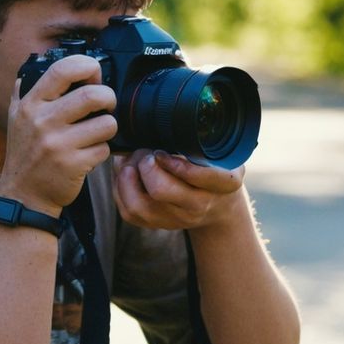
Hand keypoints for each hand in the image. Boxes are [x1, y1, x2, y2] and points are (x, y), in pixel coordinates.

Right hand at [0, 55, 117, 217]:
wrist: (23, 195)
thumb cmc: (25, 153)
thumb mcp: (16, 118)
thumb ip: (25, 91)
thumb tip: (36, 64)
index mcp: (31, 104)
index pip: (62, 70)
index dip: (87, 66)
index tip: (94, 74)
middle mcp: (43, 122)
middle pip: (92, 95)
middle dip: (109, 97)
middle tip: (107, 105)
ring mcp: (58, 144)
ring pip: (106, 123)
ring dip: (109, 127)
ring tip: (98, 132)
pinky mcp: (73, 165)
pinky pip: (104, 149)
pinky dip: (102, 150)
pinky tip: (90, 153)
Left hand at [111, 148, 245, 230]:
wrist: (217, 207)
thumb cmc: (216, 168)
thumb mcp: (223, 151)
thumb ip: (207, 138)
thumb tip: (170, 118)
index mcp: (222, 185)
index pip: (199, 176)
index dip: (174, 161)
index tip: (163, 150)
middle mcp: (198, 206)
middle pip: (160, 191)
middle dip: (145, 165)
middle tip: (145, 152)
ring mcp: (176, 219)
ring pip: (139, 206)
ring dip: (126, 178)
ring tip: (130, 162)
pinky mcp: (157, 225)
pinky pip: (129, 212)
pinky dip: (120, 189)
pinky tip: (125, 173)